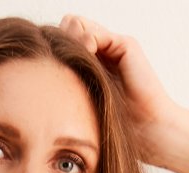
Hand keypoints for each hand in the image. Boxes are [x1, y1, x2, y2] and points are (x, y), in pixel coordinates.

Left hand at [57, 13, 183, 165]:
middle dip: (59, 42)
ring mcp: (113, 46)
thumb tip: (40, 78)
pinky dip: (85, 42)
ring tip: (71, 65)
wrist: (149, 132)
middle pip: (67, 28)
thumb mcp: (81, 108)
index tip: (47, 71)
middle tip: (58, 66)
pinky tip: (86, 60)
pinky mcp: (125, 45)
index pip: (62, 43)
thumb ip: (65, 89)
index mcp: (91, 67)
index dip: (53, 53)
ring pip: (77, 25)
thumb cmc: (116, 130)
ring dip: (69, 41)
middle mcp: (102, 52)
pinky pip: (95, 32)